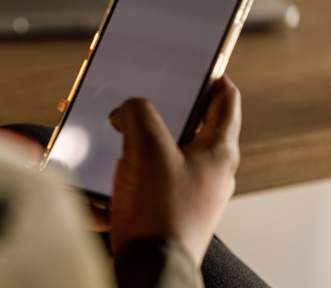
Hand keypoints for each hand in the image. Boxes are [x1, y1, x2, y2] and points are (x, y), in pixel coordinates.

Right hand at [108, 76, 240, 264]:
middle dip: (160, 109)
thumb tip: (127, 110)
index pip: (225, 99)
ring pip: (164, 151)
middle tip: (138, 96)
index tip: (195, 63)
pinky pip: (147, 177)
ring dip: (138, 138)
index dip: (210, 74)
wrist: (149, 267)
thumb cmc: (160, 212)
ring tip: (114, 130)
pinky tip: (105, 165)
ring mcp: (189, 192)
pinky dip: (128, 166)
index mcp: (218, 151)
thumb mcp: (147, 148)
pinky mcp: (167, 209)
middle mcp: (209, 171)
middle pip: (189, 125)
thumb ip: (137, 113)